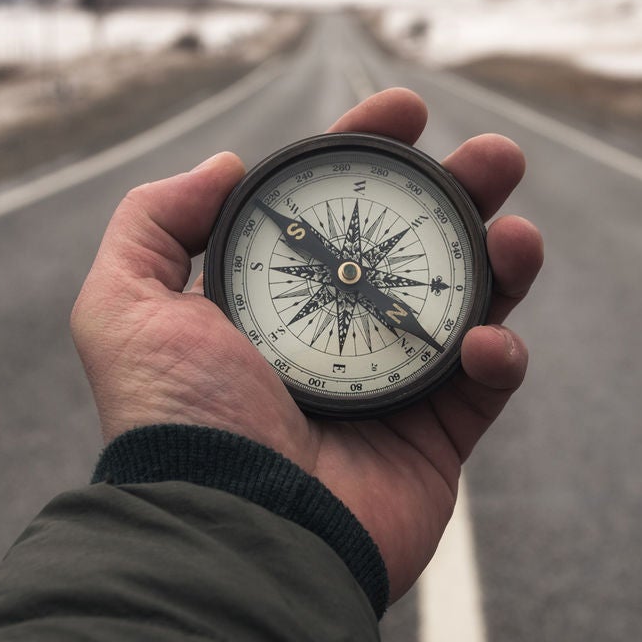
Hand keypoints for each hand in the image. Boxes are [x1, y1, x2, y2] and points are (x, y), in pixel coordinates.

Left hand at [71, 88, 543, 600]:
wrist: (232, 533)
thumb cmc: (179, 423)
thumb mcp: (123, 307)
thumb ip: (154, 222)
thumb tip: (225, 164)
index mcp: (270, 299)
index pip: (329, 205)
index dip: (368, 149)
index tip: (408, 107)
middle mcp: (335, 334)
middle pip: (415, 241)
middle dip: (462, 189)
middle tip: (496, 158)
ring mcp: (392, 386)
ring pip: (470, 300)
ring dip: (504, 255)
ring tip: (518, 234)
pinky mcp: (436, 440)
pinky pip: (489, 381)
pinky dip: (500, 351)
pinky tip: (483, 341)